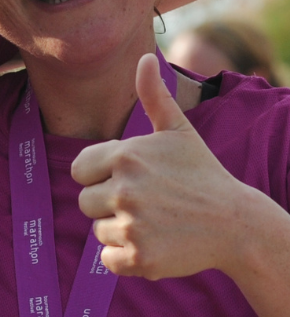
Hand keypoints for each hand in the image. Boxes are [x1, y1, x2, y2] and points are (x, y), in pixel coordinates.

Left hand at [71, 54, 267, 279]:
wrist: (237, 224)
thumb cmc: (201, 174)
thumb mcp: (178, 131)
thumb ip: (154, 95)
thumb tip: (145, 56)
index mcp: (126, 155)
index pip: (79, 170)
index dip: (100, 176)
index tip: (129, 179)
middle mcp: (125, 189)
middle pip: (85, 202)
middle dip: (110, 205)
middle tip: (148, 203)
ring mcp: (132, 225)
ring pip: (98, 231)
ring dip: (121, 230)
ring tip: (156, 222)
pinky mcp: (140, 258)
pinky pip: (108, 260)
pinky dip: (125, 257)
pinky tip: (154, 243)